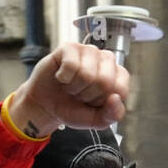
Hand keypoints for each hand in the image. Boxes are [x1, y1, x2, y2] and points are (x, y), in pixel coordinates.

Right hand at [7, 43, 129, 136]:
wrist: (47, 105)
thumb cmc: (74, 109)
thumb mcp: (97, 120)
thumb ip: (112, 115)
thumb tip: (116, 99)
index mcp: (118, 77)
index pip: (120, 89)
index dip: (103, 102)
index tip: (94, 102)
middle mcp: (106, 60)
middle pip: (105, 81)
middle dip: (89, 95)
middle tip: (81, 95)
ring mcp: (89, 51)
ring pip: (87, 74)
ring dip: (75, 87)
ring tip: (72, 86)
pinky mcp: (70, 47)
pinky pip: (71, 65)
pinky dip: (64, 78)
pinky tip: (62, 77)